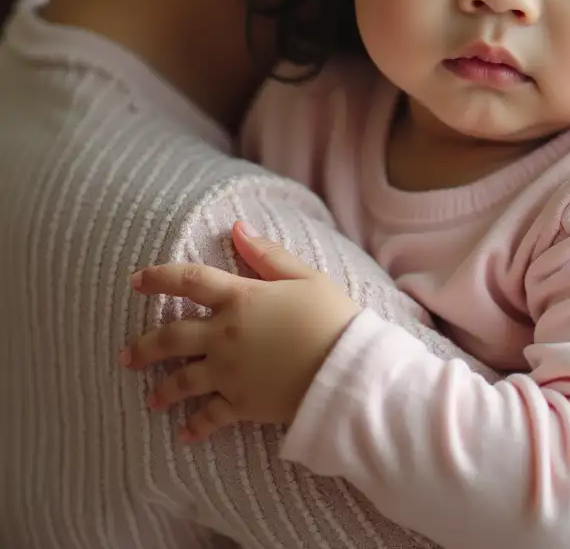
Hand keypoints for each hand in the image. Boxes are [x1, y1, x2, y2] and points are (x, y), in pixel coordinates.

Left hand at [120, 221, 361, 441]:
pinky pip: (209, 417)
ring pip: (181, 382)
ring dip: (162, 390)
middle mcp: (225, 336)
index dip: (159, 278)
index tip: (136, 281)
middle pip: (171, 338)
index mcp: (241, 299)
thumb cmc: (332, 316)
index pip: (189, 281)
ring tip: (151, 399)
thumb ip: (267, 254)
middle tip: (127, 355)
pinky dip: (196, 427)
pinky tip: (185, 435)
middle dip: (144, 347)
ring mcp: (229, 373)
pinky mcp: (241, 404)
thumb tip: (237, 228)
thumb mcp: (305, 276)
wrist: (346, 368)